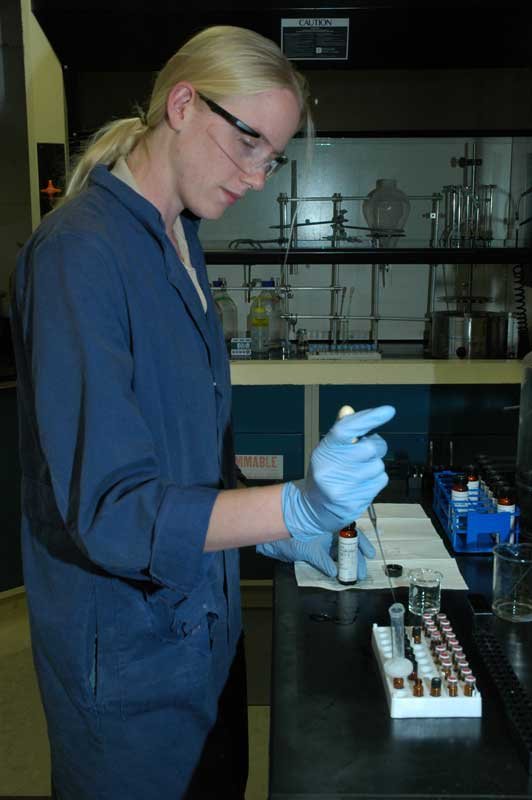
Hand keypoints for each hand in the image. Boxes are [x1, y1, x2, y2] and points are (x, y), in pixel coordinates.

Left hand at [257, 528, 375, 579]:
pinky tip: (338, 572)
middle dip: (356, 558)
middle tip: (362, 572)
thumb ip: (322, 560)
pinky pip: (327, 556)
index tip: (370, 555)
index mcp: (331, 523)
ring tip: (354, 575)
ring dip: (346, 562)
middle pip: (347, 543)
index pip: (352, 533)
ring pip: (339, 550)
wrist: (270, 534)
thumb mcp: (308, 548)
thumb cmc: (289, 534)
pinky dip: (333, 564)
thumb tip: (335, 572)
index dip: (362, 544)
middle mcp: (328, 530)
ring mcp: (321, 539)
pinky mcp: (314, 548)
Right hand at [281, 405, 394, 540]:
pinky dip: (375, 480)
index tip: (387, 411)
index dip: (369, 418)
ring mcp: (344, 487)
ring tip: (359, 471)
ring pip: (378, 465)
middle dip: (374, 447)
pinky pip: (381, 481)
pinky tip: (361, 484)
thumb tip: (348, 410)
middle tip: (363, 452)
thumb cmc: (325, 472)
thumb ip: (341, 430)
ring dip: (374, 466)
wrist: (314, 508)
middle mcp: (332, 467)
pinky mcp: (355, 501)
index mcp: (325, 449)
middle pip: (371, 448)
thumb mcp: (327, 449)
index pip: (347, 428)